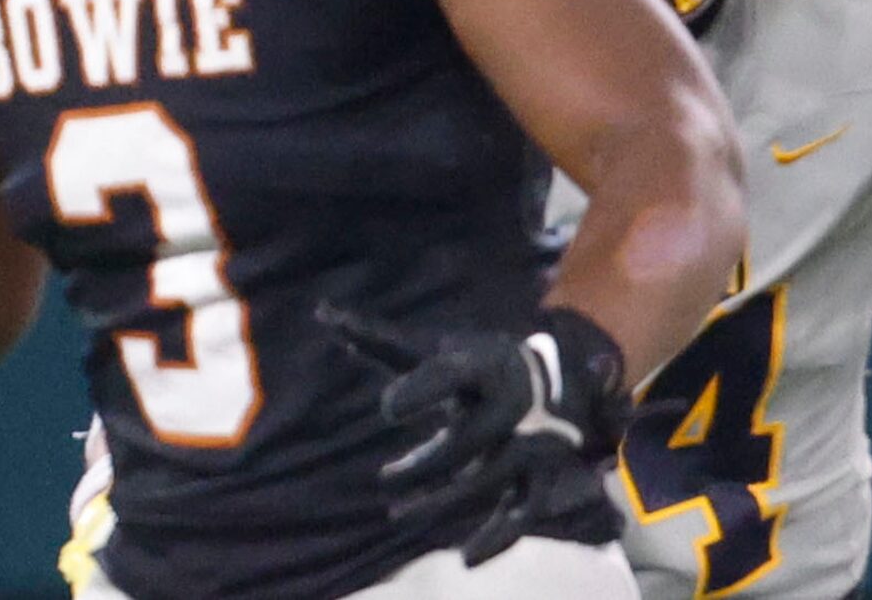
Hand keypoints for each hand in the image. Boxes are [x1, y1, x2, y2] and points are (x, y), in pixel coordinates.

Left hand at [318, 302, 628, 566]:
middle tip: (387, 477)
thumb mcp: (430, 346)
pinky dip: (498, 537)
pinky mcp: (539, 476)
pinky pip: (524, 512)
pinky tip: (465, 558)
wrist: (549, 378)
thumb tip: (322, 314)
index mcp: (478, 363)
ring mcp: (529, 441)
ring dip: (444, 503)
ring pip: (491, 479)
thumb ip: (376, 337)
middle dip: (428, 463)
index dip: (421, 390)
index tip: (387, 410)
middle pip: (470, 438)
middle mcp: (509, 403)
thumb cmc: (470, 361)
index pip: (449, 374)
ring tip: (397, 514)